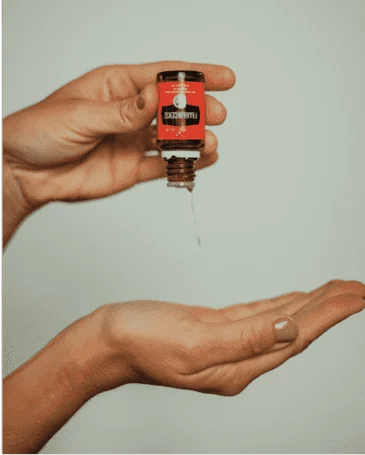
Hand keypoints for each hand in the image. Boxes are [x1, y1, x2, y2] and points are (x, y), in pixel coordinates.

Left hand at [3, 61, 234, 208]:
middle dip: (198, 108)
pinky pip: (164, 164)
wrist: (25, 172)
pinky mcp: (132, 168)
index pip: (162, 76)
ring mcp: (131, 141)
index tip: (223, 77)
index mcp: (116, 87)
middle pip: (172, 107)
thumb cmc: (41, 131)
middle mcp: (129, 112)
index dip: (195, 75)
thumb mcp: (81, 114)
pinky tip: (202, 159)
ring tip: (209, 141)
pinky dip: (184, 163)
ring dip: (193, 138)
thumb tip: (156, 96)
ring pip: (171, 137)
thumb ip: (122, 111)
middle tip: (216, 114)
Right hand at [86, 279, 364, 395]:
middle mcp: (238, 358)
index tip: (356, 294)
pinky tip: (293, 301)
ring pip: (279, 321)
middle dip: (330, 308)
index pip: (297, 336)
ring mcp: (227, 343)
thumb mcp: (194, 343)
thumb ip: (245, 338)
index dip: (330, 314)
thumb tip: (292, 329)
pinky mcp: (213, 328)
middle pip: (295, 330)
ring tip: (337, 291)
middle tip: (357, 288)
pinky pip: (258, 316)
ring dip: (311, 305)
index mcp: (237, 366)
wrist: (107, 341)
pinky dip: (280, 306)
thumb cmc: (140, 342)